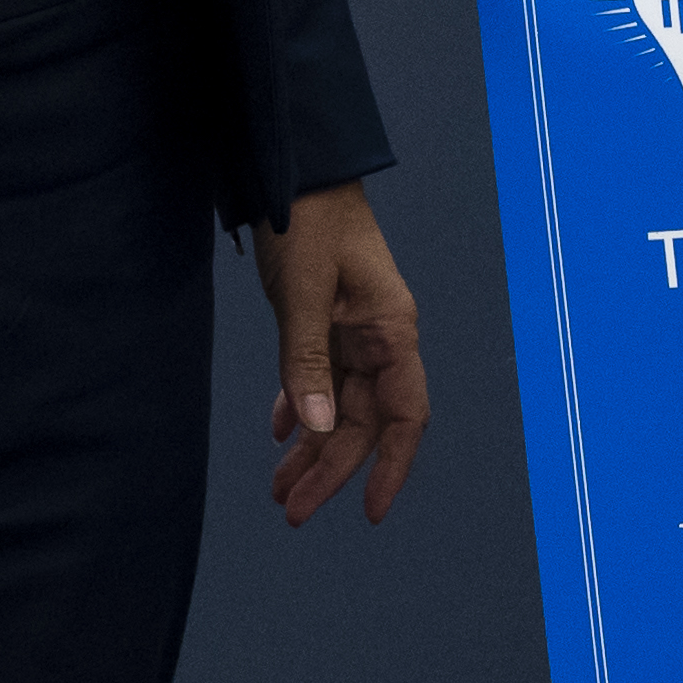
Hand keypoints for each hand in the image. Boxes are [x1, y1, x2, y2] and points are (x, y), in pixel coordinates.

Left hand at [254, 181, 427, 527]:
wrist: (295, 171)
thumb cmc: (310, 220)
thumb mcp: (304, 293)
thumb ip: (308, 362)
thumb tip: (320, 429)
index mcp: (390, 330)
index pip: (404, 415)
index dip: (391, 467)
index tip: (371, 511)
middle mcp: (379, 338)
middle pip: (364, 422)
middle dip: (331, 470)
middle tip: (292, 511)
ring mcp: (353, 332)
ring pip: (339, 408)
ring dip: (313, 449)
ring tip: (279, 491)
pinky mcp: (326, 322)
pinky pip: (320, 380)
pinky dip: (301, 410)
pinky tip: (279, 436)